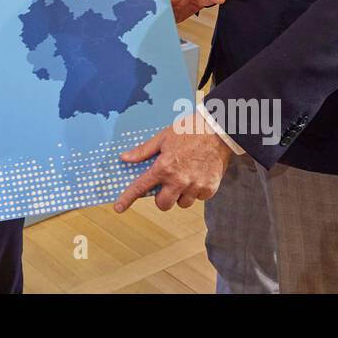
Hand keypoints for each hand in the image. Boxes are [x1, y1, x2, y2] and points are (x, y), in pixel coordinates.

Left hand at [113, 118, 231, 211]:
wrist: (218, 129)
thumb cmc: (189, 130)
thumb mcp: (163, 137)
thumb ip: (143, 151)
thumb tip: (125, 158)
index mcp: (164, 167)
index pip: (141, 187)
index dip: (127, 199)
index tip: (118, 208)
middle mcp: (179, 180)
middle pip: (163, 204)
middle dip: (162, 198)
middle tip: (165, 185)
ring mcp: (195, 186)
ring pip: (182, 203)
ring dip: (180, 195)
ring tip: (184, 178)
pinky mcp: (210, 188)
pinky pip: (198, 198)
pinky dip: (195, 191)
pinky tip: (197, 176)